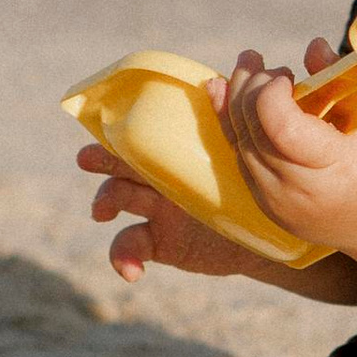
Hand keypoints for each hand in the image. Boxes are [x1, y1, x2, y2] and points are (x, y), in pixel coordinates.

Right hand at [79, 136, 269, 285]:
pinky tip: (131, 272)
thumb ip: (229, 120)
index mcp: (177, 150)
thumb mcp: (244, 152)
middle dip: (100, 158)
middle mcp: (160, 176)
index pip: (142, 133)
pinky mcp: (158, 241)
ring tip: (101, 212)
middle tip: (86, 159)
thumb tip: (214, 85)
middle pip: (120, 162)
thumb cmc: (256, 183)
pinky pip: (129, 246)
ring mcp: (156, 208)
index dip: (118, 127)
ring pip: (116, 198)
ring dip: (103, 202)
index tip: (101, 125)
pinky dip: (123, 259)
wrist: (270, 233)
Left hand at [211, 40, 356, 267]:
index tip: (288, 76)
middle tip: (262, 62)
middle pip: (254, 132)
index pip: (281, 127)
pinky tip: (224, 93)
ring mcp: (278, 204)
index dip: (272, 92)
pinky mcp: (265, 207)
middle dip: (250, 87)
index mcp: (336, 167)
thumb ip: (340, 80)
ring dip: (235, 101)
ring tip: (247, 68)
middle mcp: (299, 191)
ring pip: (240, 144)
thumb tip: (313, 45)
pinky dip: (232, 124)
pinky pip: (239, 159)